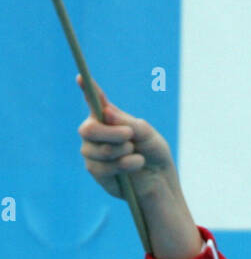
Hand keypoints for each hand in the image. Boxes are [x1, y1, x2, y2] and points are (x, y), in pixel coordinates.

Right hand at [75, 76, 202, 258]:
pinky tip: (135, 164)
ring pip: (94, 150)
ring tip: (135, 154)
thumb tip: (106, 113)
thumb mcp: (149, 135)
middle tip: (130, 137)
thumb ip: (130, 123)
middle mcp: (96, 133)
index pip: (94, 101)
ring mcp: (93, 153)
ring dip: (119, 152)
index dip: (86, 89)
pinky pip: (100, 167)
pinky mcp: (96, 172)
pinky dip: (122, 165)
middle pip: (87, 129)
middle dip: (110, 133)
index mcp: (108, 118)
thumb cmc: (154, 154)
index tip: (81, 76)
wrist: (160, 182)